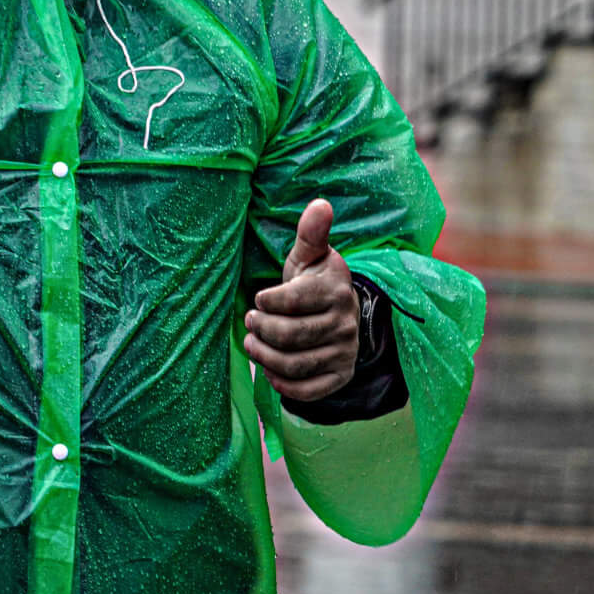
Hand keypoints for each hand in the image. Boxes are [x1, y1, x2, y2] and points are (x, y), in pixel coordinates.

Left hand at [244, 198, 361, 401]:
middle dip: (260, 330)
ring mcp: (344, 351)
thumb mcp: (310, 255)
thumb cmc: (313, 281)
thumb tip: (320, 203)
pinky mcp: (340, 375)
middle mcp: (344, 323)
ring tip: (252, 344)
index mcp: (334, 291)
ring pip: (294, 364)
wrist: (340, 312)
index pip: (291, 301)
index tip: (258, 299)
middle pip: (289, 336)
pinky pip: (309, 390)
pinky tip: (270, 371)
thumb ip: (311, 233)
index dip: (266, 302)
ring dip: (263, 357)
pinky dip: (283, 384)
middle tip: (250, 322)